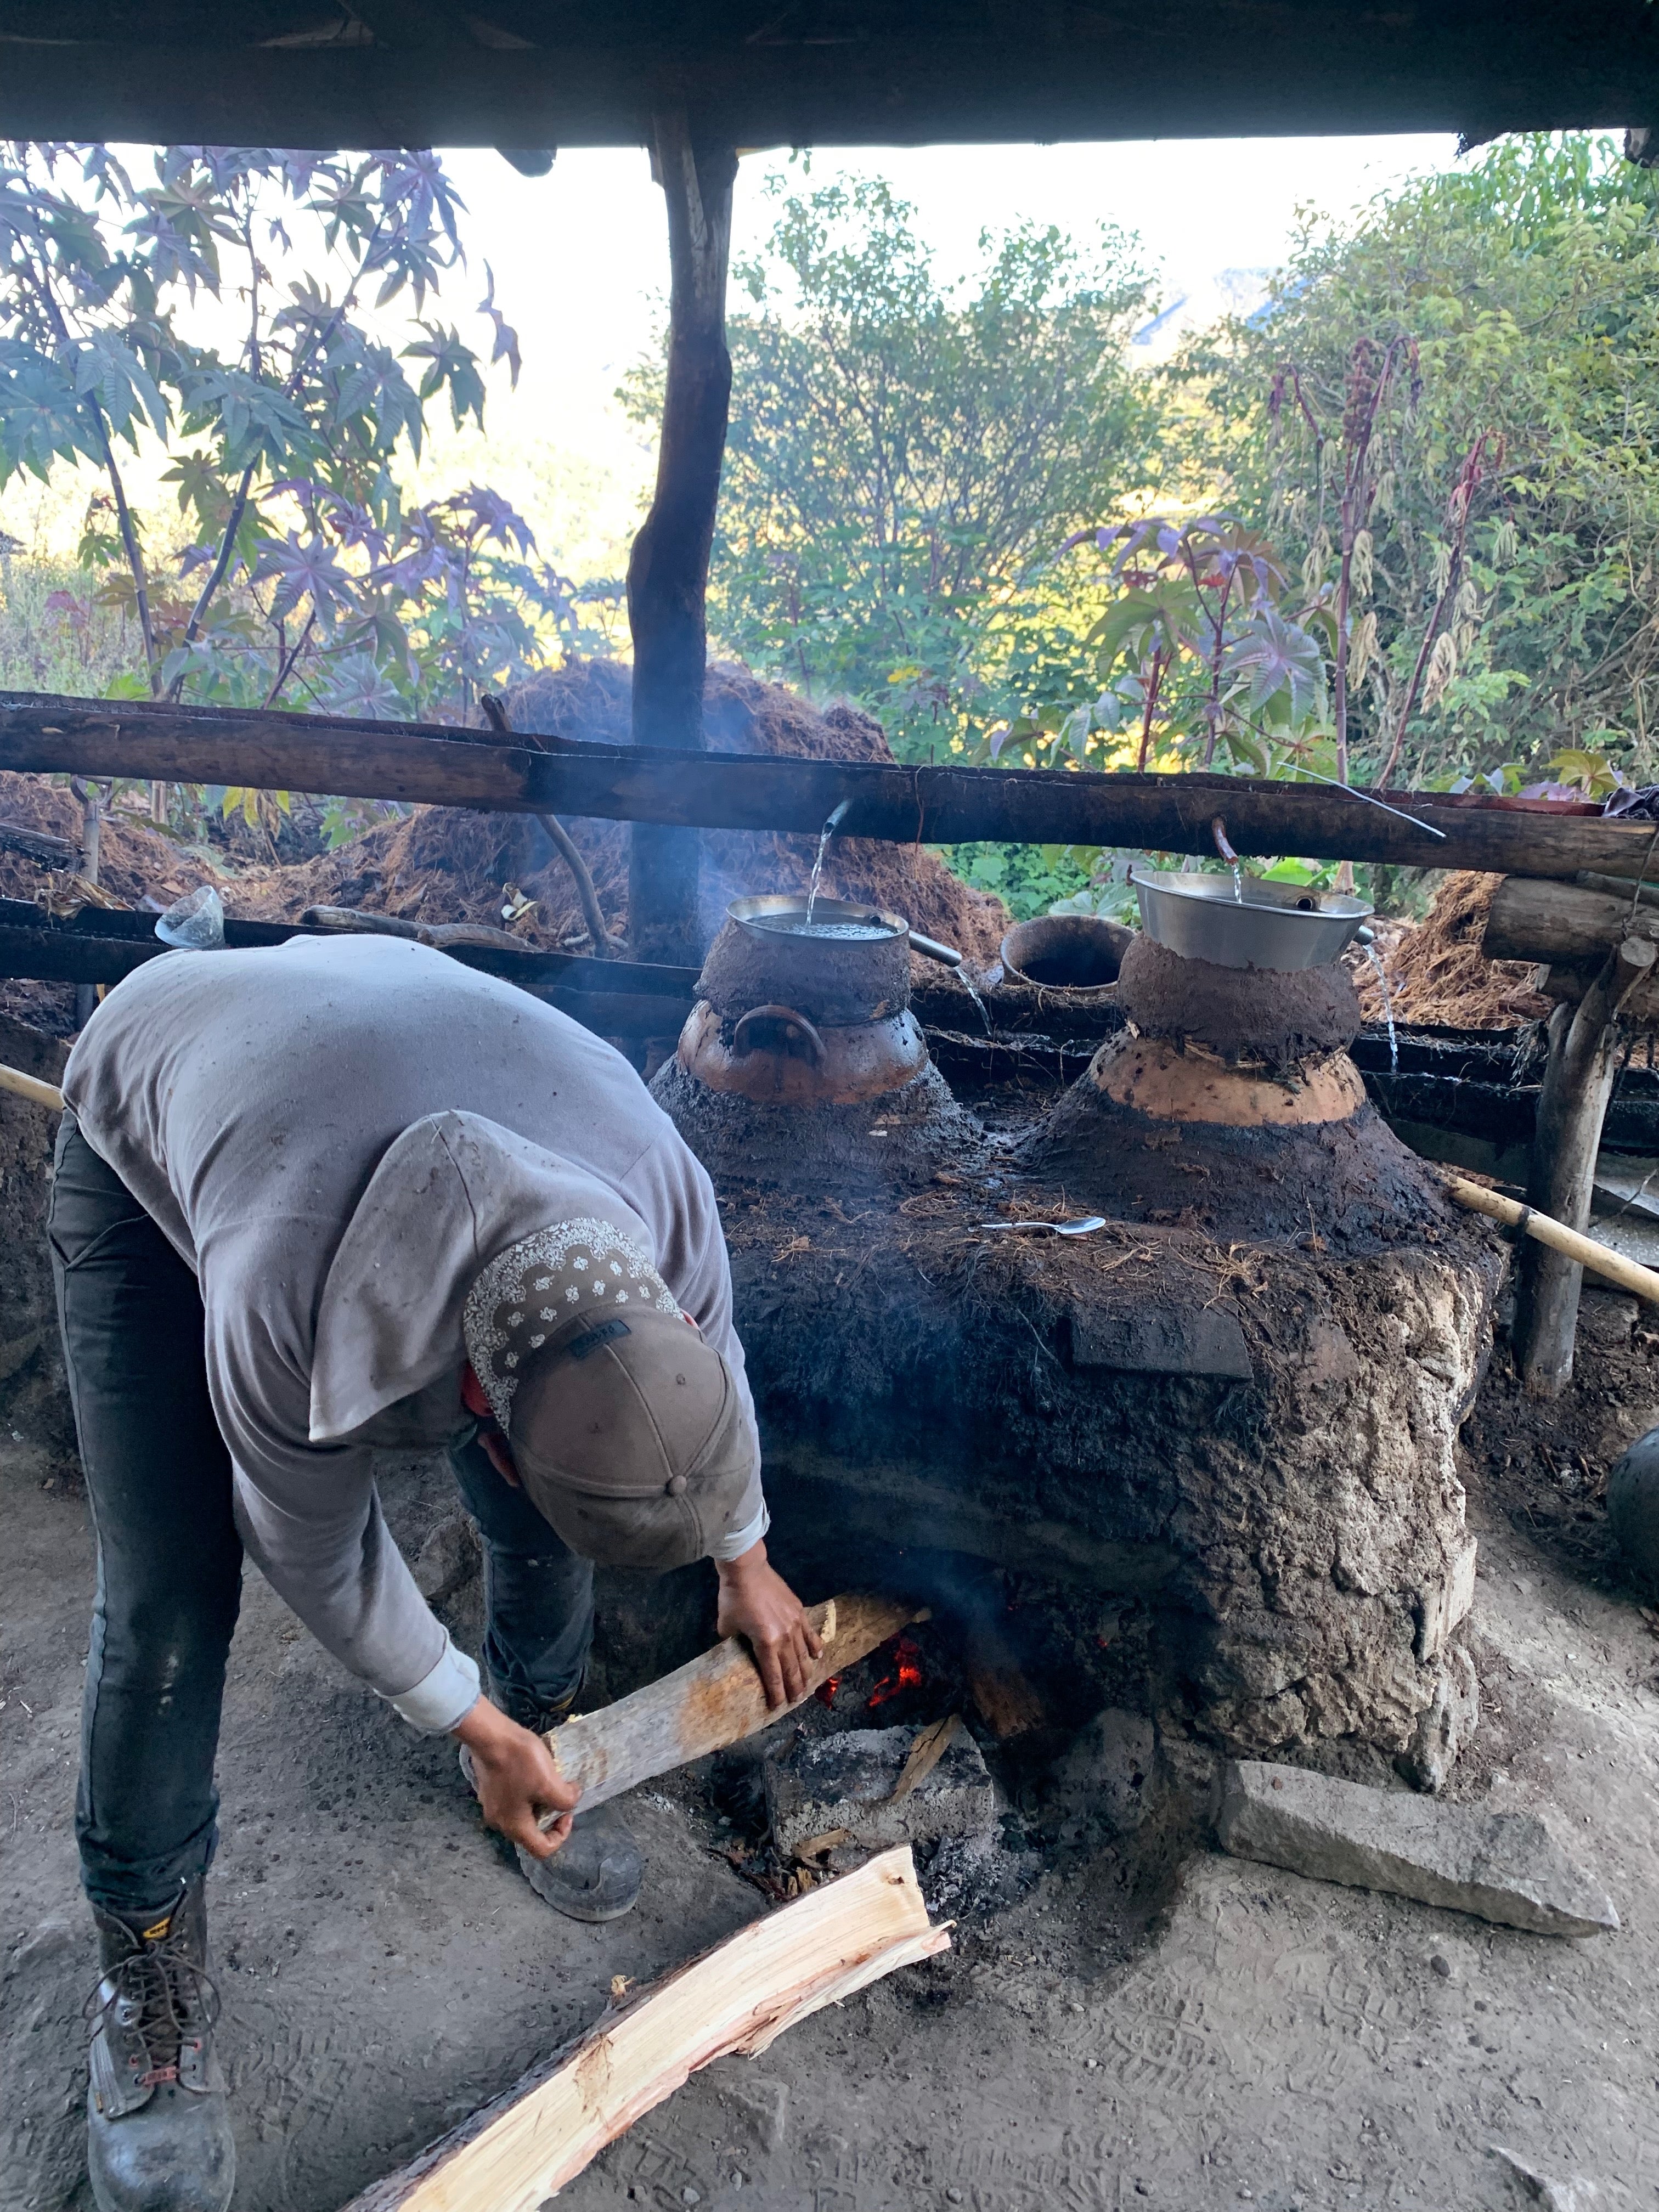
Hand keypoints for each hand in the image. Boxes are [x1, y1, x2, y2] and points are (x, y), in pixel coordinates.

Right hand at [453, 1696, 579, 1859]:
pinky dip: (528, 1792)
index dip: (561, 1834)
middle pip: (533, 1832)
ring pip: (524, 1814)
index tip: (567, 1811)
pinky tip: (533, 1771)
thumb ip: (565, 1799)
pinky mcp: (489, 1789)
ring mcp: (492, 1806)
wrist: (490, 1736)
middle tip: (560, 1793)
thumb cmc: (519, 1762)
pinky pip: (514, 1800)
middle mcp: (500, 1823)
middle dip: (552, 1815)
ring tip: (549, 1780)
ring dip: (541, 1802)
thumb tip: (572, 1799)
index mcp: (515, 1827)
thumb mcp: (549, 1783)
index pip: (543, 1849)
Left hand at [716, 1543, 822, 1709]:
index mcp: (766, 1643)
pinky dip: (815, 1648)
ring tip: (806, 1686)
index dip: (776, 1694)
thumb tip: (736, 1654)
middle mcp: (784, 1638)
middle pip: (792, 1670)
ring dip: (805, 1673)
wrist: (747, 1570)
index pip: (773, 1676)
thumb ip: (734, 1644)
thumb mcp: (727, 1627)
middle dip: (793, 1689)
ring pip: (804, 1655)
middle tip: (794, 1702)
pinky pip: (811, 1635)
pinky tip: (817, 1657)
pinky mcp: (800, 1612)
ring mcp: (795, 1624)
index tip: (776, 1707)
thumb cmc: (733, 1598)